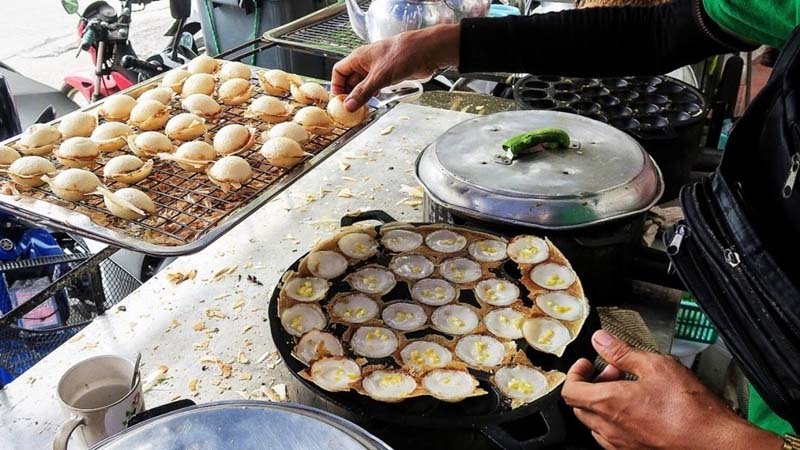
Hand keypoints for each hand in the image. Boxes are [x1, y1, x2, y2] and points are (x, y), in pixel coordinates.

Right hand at [331, 24, 459, 110]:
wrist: (426, 52)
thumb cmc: (403, 55)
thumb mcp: (379, 77)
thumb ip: (363, 92)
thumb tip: (349, 105)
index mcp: (359, 58)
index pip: (339, 72)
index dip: (337, 86)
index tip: (339, 101)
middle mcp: (366, 63)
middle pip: (350, 79)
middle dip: (349, 94)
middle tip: (350, 110)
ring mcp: (378, 69)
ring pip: (363, 84)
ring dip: (361, 96)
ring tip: (361, 109)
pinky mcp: (389, 74)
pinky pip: (375, 86)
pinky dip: (372, 94)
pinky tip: (374, 101)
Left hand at [562, 330, 782, 449]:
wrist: (714, 443)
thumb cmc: (690, 408)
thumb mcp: (656, 366)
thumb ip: (622, 352)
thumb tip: (601, 340)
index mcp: (608, 403)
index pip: (570, 390)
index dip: (575, 373)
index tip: (587, 363)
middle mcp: (609, 428)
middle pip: (581, 406)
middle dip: (592, 384)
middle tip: (614, 372)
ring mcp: (621, 445)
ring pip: (596, 423)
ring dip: (603, 404)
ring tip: (628, 390)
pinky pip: (612, 438)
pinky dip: (616, 421)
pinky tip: (638, 410)